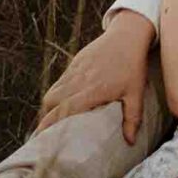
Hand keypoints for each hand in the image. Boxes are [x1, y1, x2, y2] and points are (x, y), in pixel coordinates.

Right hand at [35, 10, 153, 142]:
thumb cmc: (133, 66)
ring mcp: (74, 71)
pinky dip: (56, 95)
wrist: (127, 35)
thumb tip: (130, 142)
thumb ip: (132, 118)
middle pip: (51, 103)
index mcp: (92, 90)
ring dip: (49, 108)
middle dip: (45, 119)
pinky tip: (60, 104)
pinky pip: (58, 82)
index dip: (50, 125)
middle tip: (44, 136)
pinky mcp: (74, 63)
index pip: (64, 111)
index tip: (41, 139)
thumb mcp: (136, 93)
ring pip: (52, 92)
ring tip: (51, 122)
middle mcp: (79, 81)